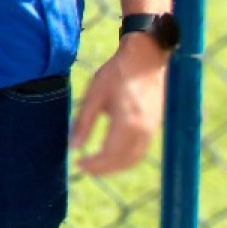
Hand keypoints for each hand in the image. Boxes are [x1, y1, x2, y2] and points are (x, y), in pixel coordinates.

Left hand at [71, 33, 169, 175]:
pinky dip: (126, 158)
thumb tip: (73, 147)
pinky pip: (140, 150)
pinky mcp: (154, 126)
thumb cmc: (116, 74)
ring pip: (134, 158)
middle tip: (83, 168)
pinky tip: (111, 155)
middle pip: (123, 161)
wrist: (145, 59)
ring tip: (95, 166)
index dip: (94, 164)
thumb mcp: (93, 95)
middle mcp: (143, 130)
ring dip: (115, 166)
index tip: (78, 165)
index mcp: (127, 122)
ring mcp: (152, 129)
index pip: (110, 154)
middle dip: (103, 169)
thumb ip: (83, 122)